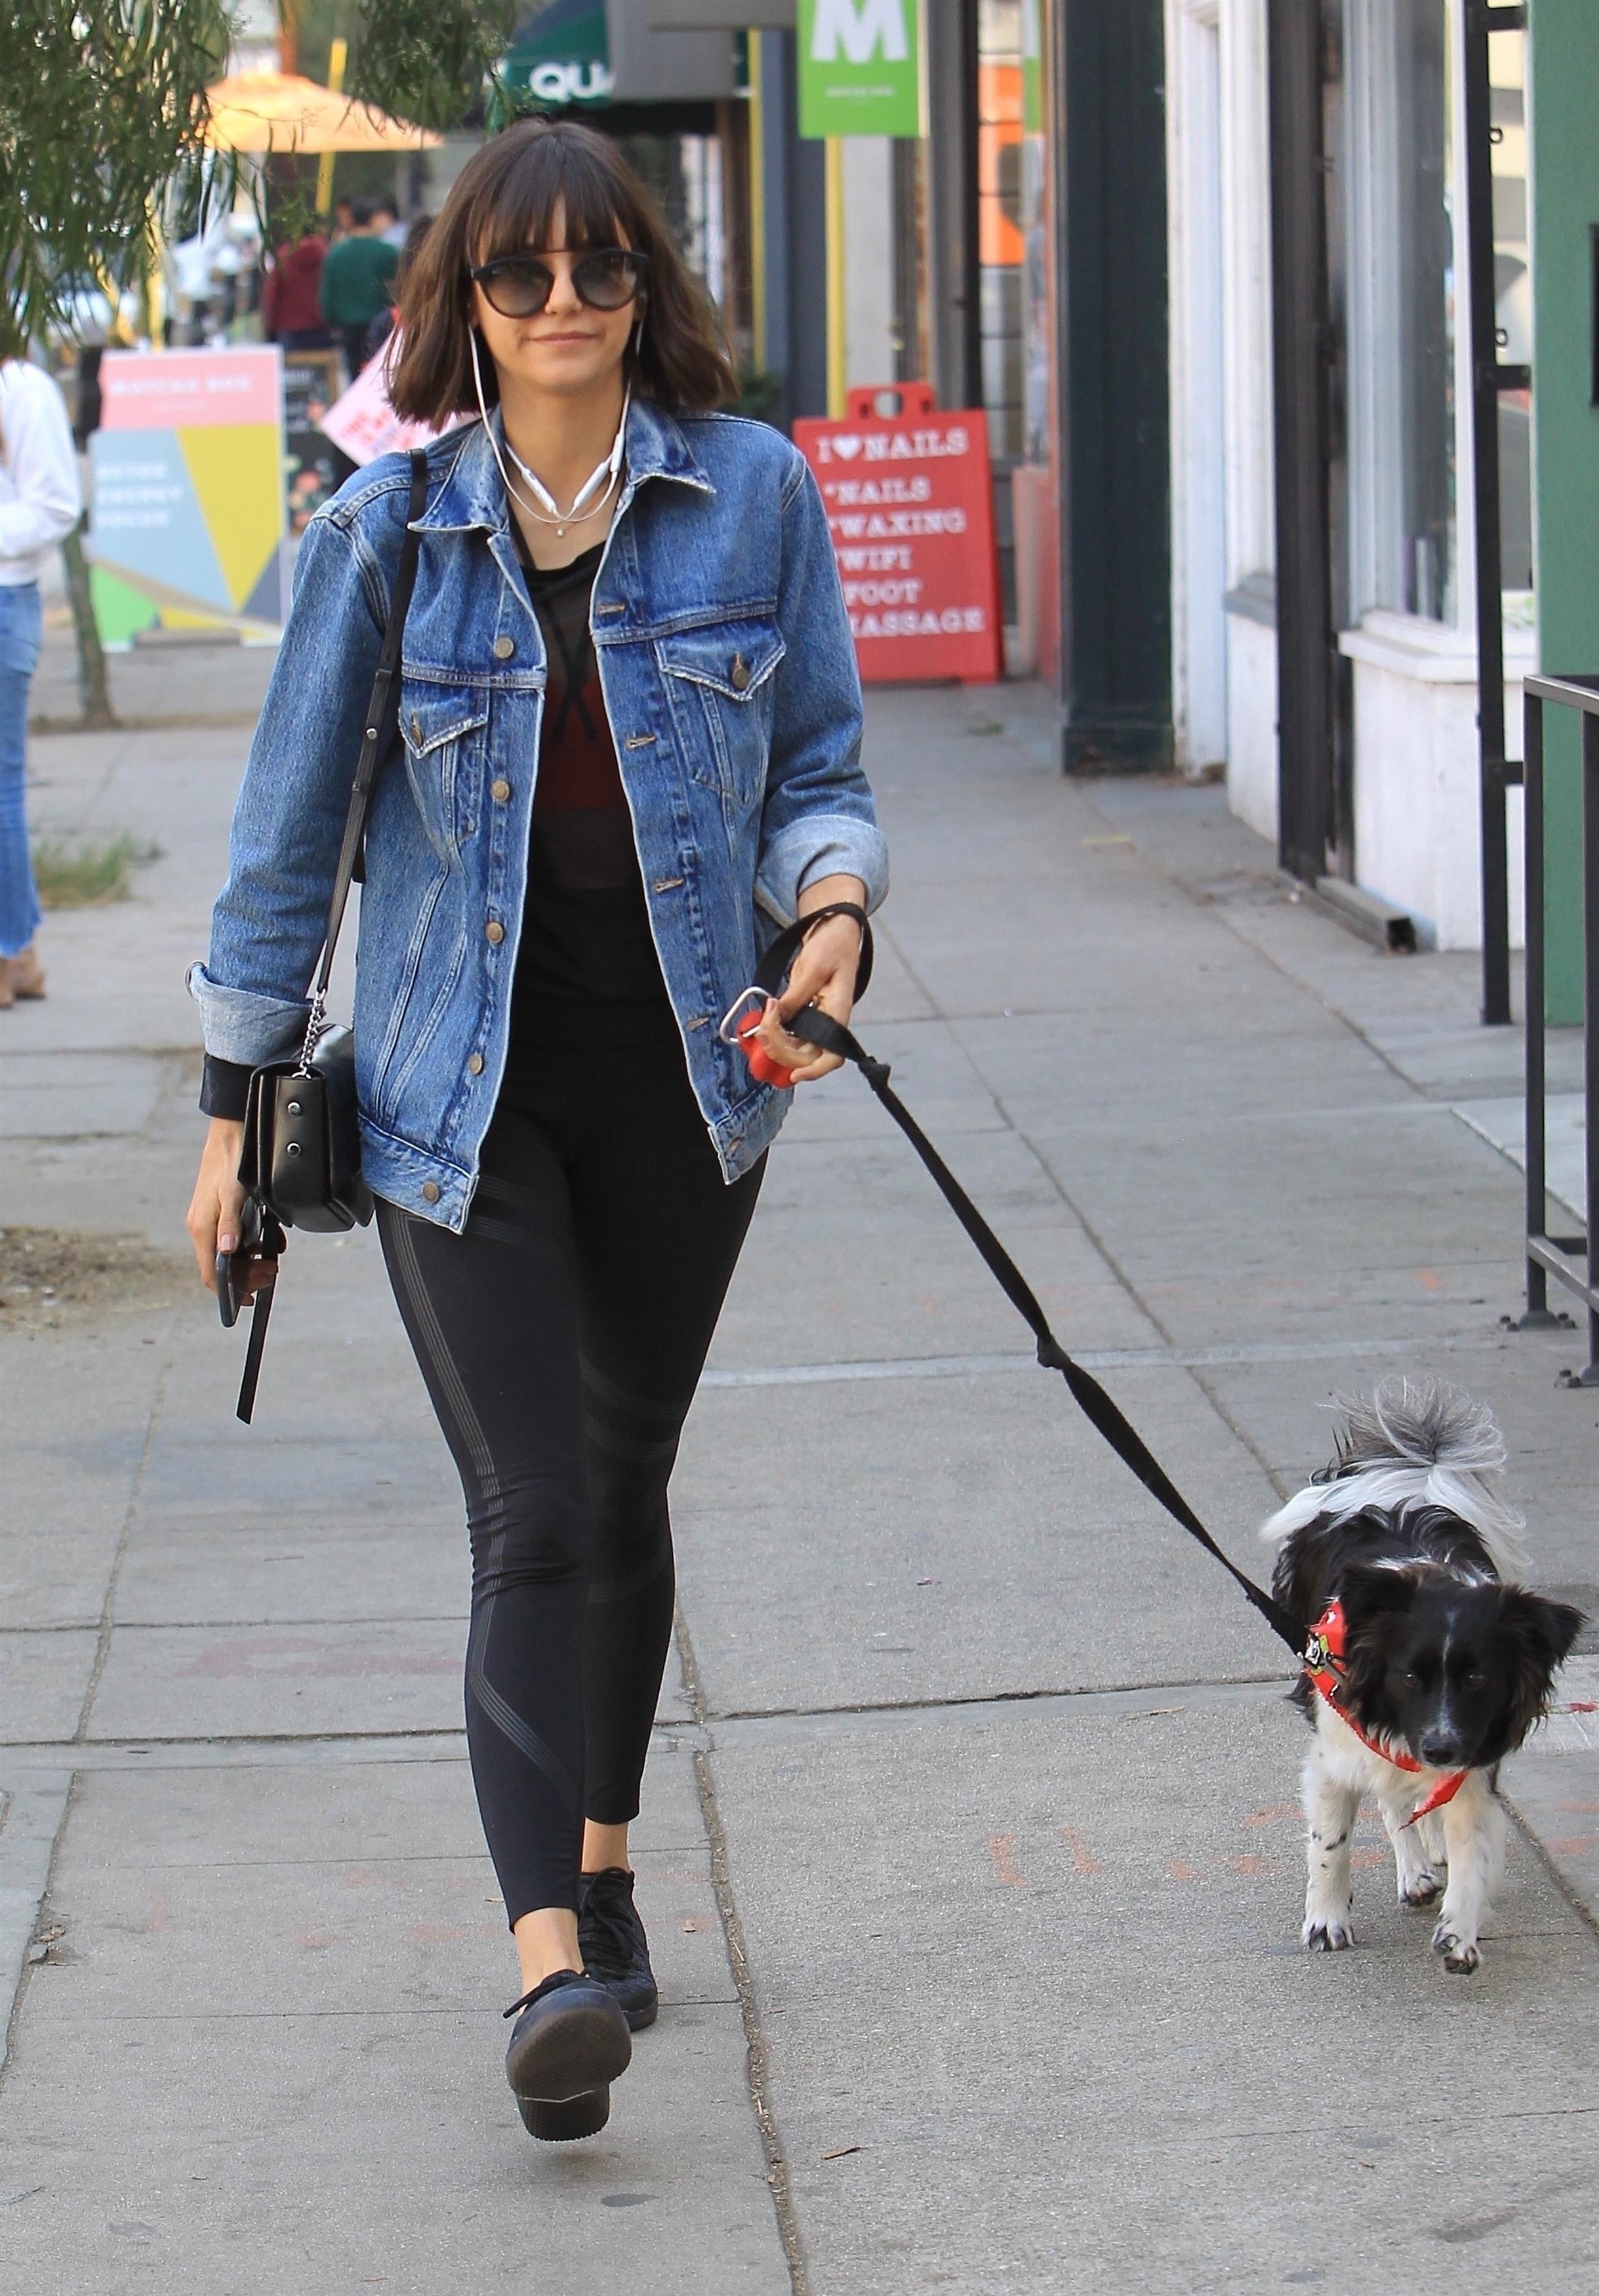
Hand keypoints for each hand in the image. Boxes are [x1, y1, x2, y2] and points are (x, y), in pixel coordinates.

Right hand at [186, 1118, 273, 1299]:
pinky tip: (271, 1243)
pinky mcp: (223, 1211)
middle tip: (272, 1275)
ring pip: (231, 1254)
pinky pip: (237, 1238)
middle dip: (247, 1277)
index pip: (211, 1274)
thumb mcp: (234, 1193)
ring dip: (252, 1263)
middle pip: (223, 1267)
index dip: (229, 1292)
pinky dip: (254, 1245)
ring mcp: (212, 1220)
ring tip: (273, 1262)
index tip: (249, 1301)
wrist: (231, 1132)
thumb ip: (231, 1223)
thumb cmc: (231, 1162)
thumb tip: (228, 1252)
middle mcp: (204, 1227)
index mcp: (202, 1228)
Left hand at [755, 882, 864, 1084]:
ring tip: (760, 1022)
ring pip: (795, 1047)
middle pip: (806, 1056)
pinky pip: (790, 1034)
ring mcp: (818, 1021)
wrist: (834, 932)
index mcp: (839, 1013)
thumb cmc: (831, 946)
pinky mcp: (806, 1015)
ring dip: (775, 1042)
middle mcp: (830, 1023)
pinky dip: (775, 1032)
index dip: (815, 1070)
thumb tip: (777, 1018)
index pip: (832, 1055)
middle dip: (780, 1049)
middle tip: (760, 1029)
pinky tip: (764, 1020)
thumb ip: (795, 996)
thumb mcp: (812, 968)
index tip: (794, 1075)